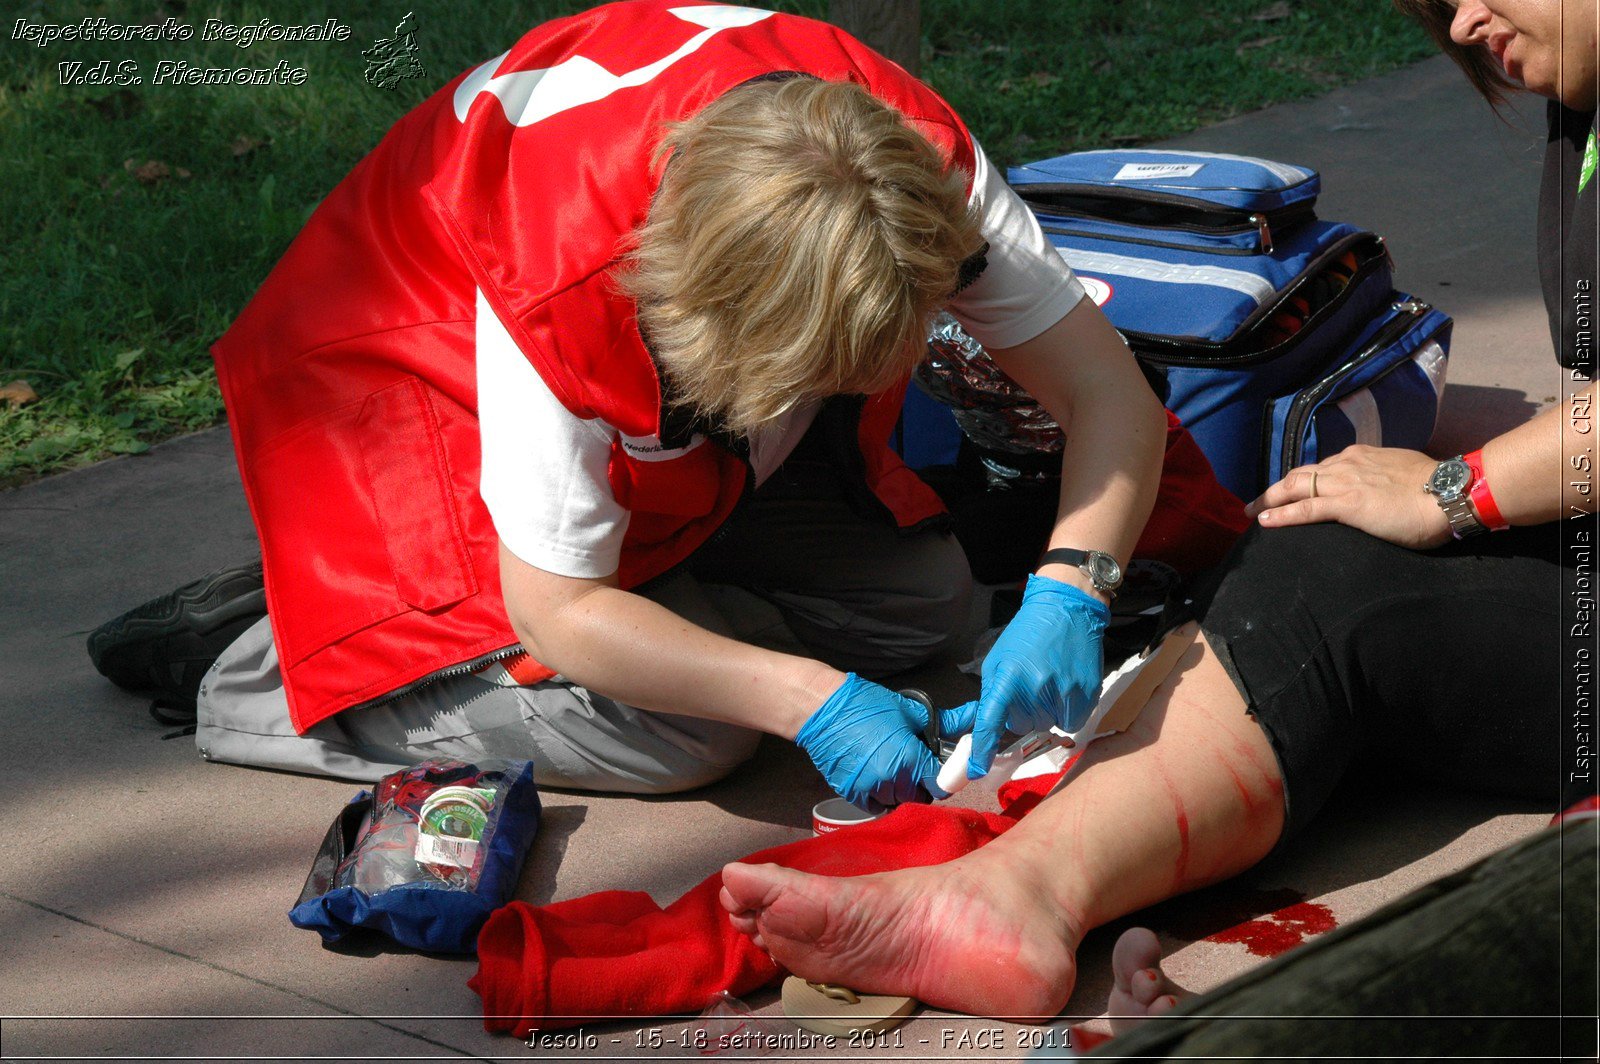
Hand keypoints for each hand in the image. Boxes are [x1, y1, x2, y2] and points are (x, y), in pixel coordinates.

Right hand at [795, 674, 973, 812]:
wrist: (823, 710)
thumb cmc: (868, 705)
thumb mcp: (911, 710)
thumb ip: (946, 721)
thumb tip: (975, 714)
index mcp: (910, 759)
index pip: (940, 786)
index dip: (944, 779)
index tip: (940, 771)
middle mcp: (891, 780)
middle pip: (919, 797)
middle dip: (921, 785)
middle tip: (915, 766)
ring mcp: (870, 790)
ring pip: (897, 802)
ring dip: (901, 791)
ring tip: (894, 769)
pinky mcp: (852, 794)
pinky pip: (876, 805)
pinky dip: (881, 796)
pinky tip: (877, 776)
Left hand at [957, 574, 1107, 778]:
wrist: (1067, 610)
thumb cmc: (1028, 634)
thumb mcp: (999, 658)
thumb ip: (993, 692)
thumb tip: (988, 724)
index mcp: (1009, 677)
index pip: (991, 722)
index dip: (983, 749)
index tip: (977, 771)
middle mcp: (1035, 688)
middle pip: (1021, 725)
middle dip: (1022, 711)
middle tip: (1029, 684)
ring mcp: (1063, 693)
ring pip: (1046, 725)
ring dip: (1045, 711)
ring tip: (1049, 681)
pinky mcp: (1086, 695)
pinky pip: (1069, 723)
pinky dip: (1066, 712)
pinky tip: (1065, 688)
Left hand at [1247, 446, 1451, 548]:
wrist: (1450, 493)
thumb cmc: (1434, 489)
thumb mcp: (1401, 473)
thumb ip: (1382, 477)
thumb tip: (1379, 488)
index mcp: (1360, 456)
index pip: (1320, 468)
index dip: (1299, 480)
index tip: (1286, 490)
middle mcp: (1347, 463)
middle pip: (1299, 474)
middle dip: (1274, 489)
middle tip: (1255, 504)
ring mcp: (1345, 482)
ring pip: (1295, 488)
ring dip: (1269, 500)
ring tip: (1252, 513)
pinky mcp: (1347, 503)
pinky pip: (1304, 508)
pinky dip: (1281, 514)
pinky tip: (1265, 521)